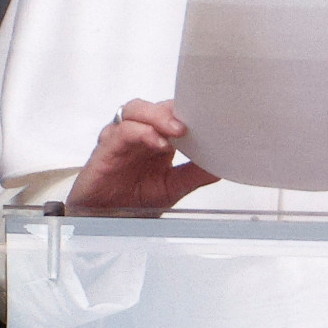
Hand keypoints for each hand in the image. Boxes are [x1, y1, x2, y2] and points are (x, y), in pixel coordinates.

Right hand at [67, 98, 218, 211]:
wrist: (105, 221)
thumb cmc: (133, 200)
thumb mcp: (173, 187)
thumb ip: (194, 174)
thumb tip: (222, 165)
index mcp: (157, 136)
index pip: (172, 111)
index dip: (188, 109)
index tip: (209, 116)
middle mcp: (138, 132)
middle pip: (155, 105)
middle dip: (175, 110)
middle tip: (194, 122)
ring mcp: (120, 138)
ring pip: (136, 109)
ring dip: (158, 116)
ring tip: (178, 130)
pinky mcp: (105, 149)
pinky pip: (121, 131)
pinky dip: (141, 133)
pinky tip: (157, 144)